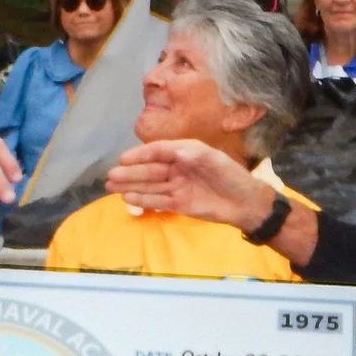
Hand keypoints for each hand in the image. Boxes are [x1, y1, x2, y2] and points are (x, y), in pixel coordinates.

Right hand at [107, 140, 275, 229]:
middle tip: (110, 175)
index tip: (123, 158)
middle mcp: (178, 167)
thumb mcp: (217, 161)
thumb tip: (177, 152)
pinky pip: (157, 200)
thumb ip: (196, 155)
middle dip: (130, 172)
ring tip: (110, 186)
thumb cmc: (233, 177)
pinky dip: (143, 199)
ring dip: (131, 185)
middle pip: (150, 169)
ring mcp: (176, 186)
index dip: (141, 154)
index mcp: (186, 152)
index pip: (159, 151)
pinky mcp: (178, 203)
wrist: (245, 203)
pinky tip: (127, 198)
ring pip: (150, 185)